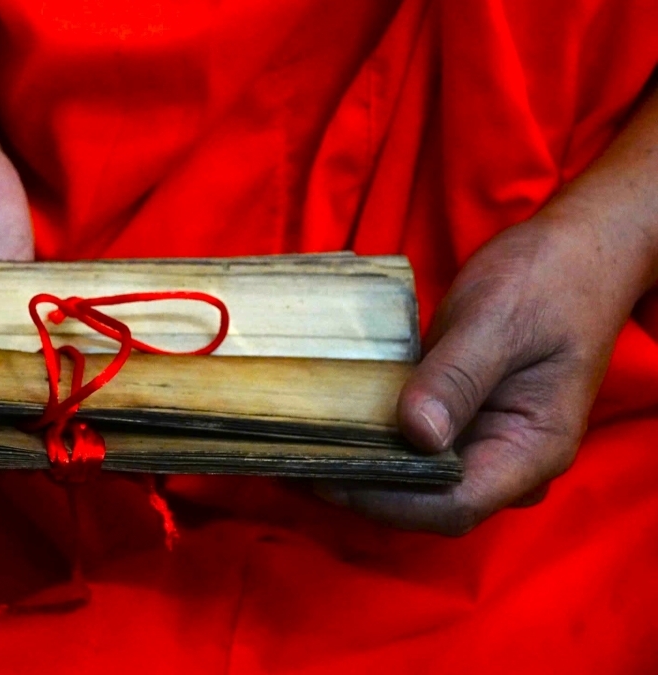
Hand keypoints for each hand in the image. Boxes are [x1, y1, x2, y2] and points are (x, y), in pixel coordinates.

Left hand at [315, 217, 645, 534]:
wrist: (573, 251)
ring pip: (408, 478)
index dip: (382, 499)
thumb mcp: (499, 321)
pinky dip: (364, 439)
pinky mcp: (454, 420)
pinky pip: (405, 444)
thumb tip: (416, 435)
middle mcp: (505, 460)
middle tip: (286, 460)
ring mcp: (479, 442)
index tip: (323, 473)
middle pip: (422, 501)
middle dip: (356, 486)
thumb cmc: (548, 281)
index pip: (451, 506)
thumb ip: (458, 378)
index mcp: (531, 450)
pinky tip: (317, 425)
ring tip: (288, 447)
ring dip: (353, 466)